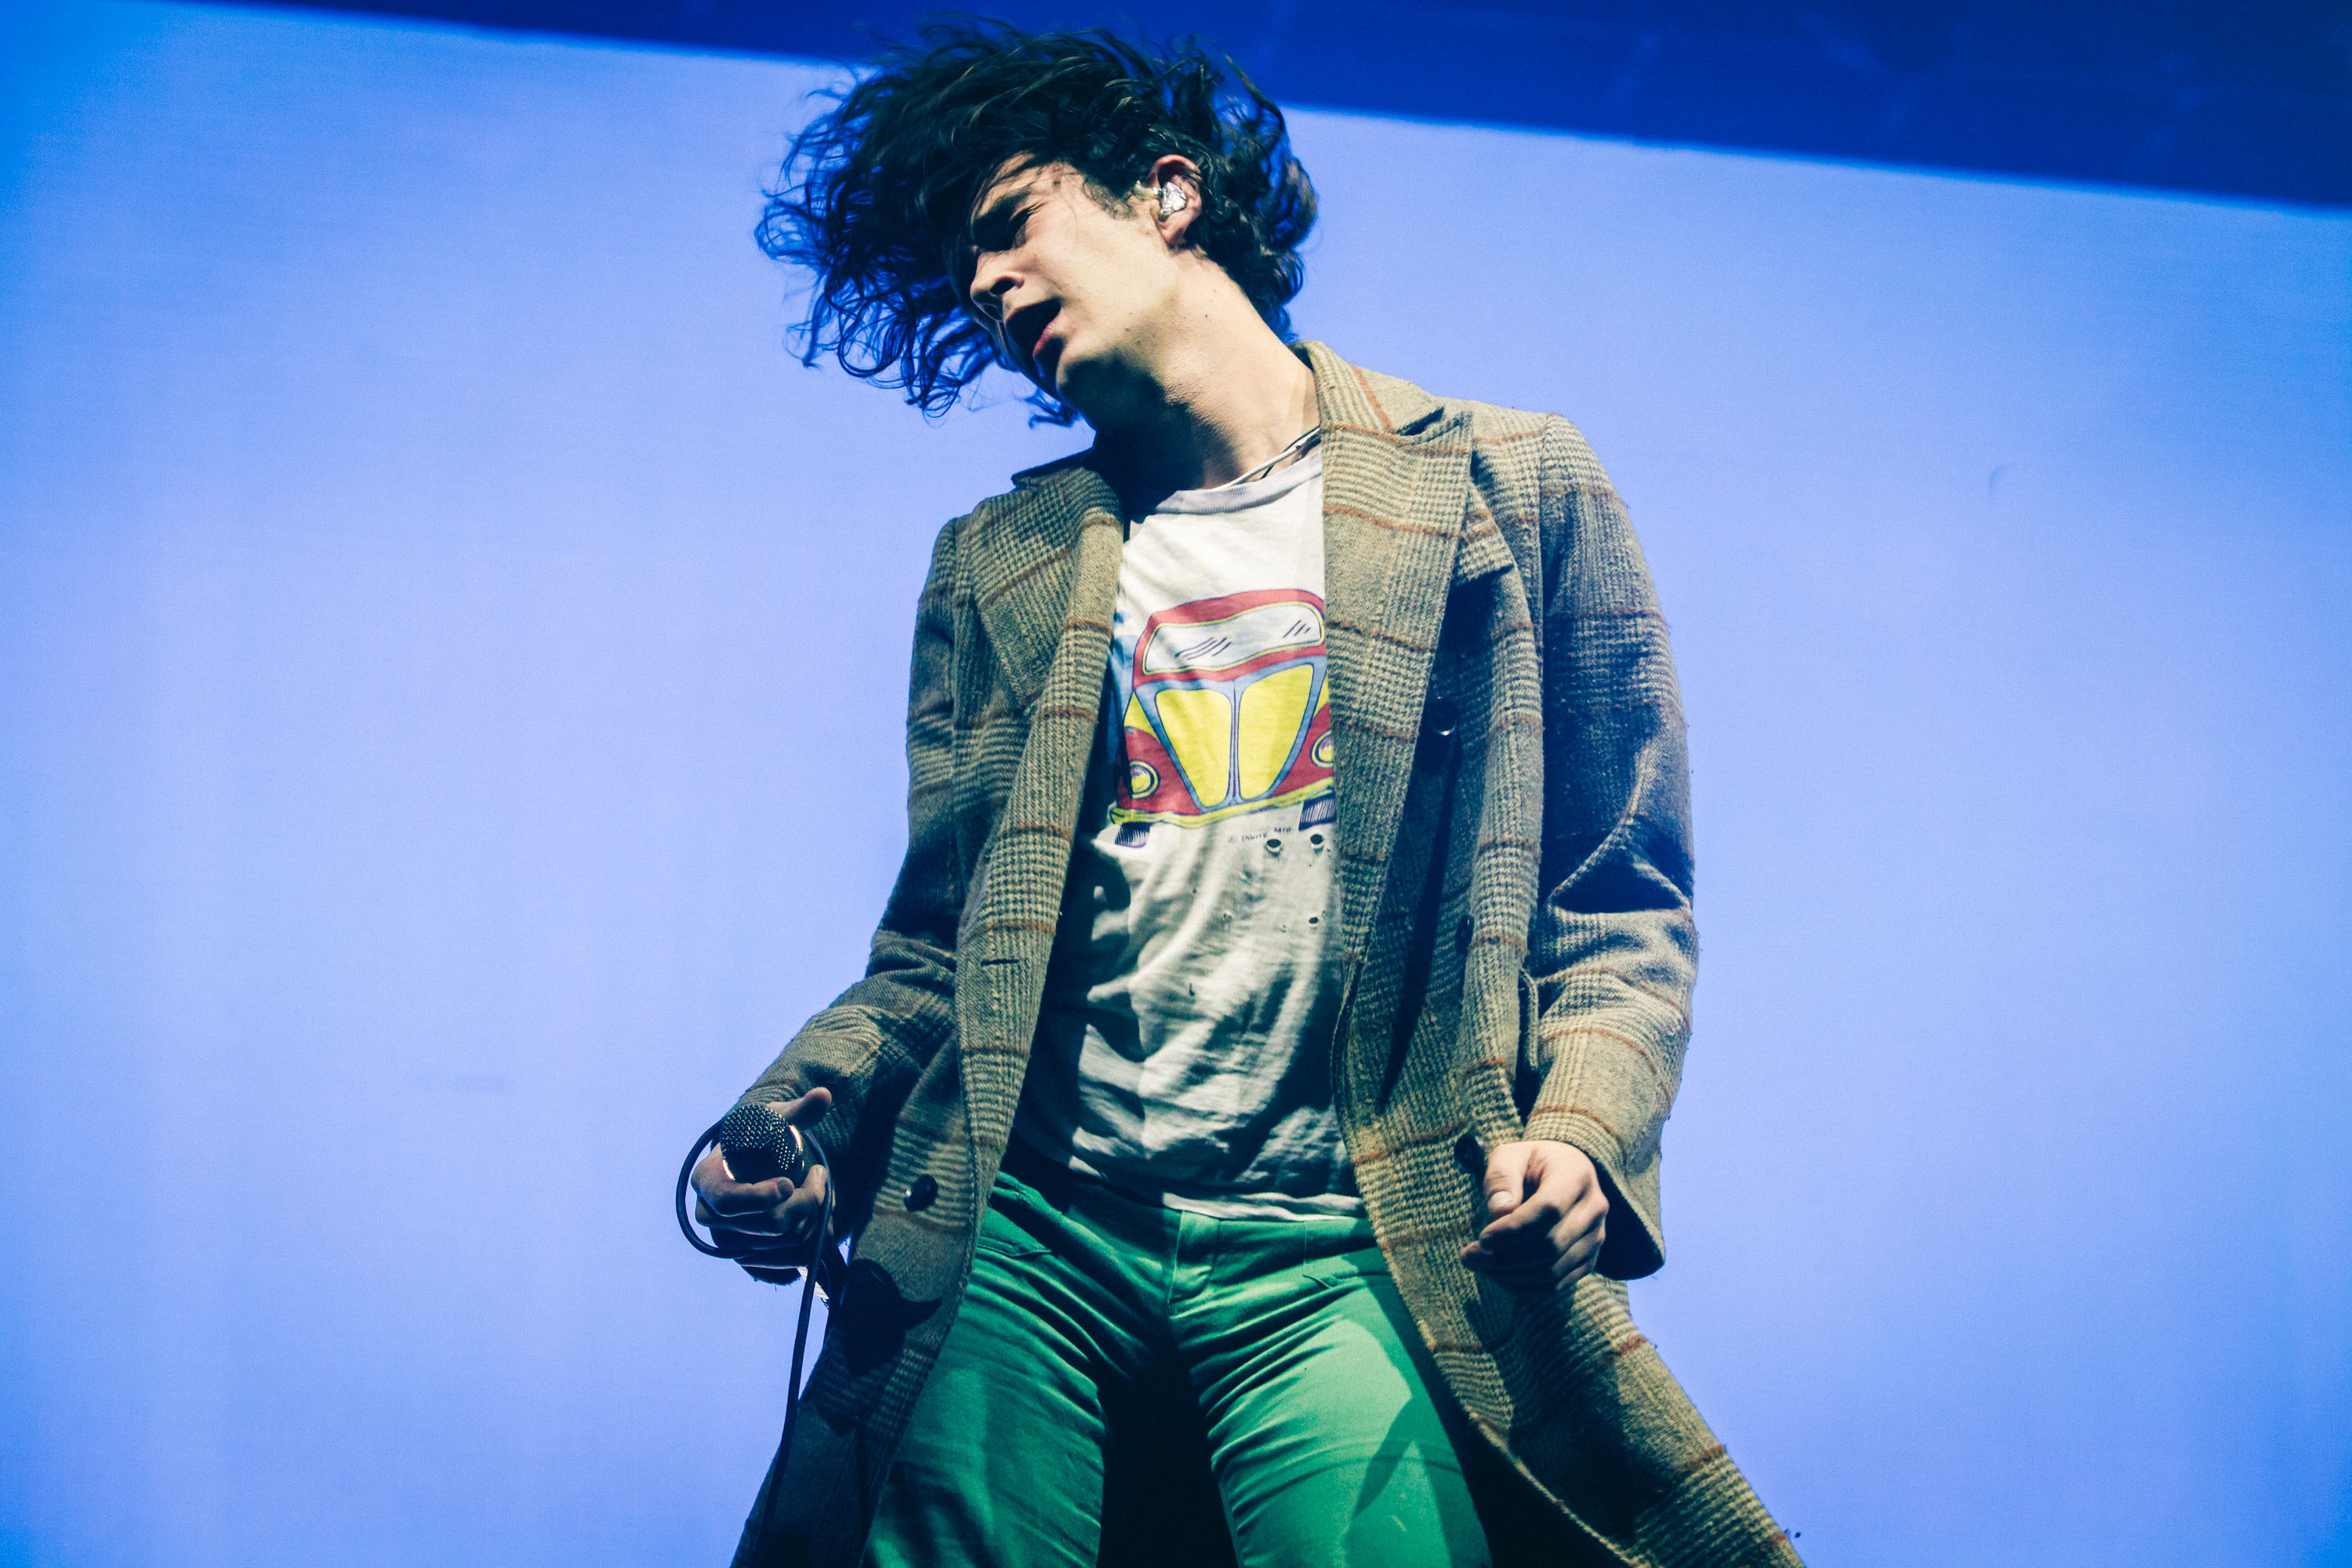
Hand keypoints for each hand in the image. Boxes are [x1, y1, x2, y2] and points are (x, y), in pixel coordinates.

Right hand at [690, 1087, 834, 1284]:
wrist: (752, 1166)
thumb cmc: (761, 1139)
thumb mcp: (774, 1122)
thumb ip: (799, 1111)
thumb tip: (824, 1095)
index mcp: (707, 1181)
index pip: (728, 1202)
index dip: (760, 1197)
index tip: (789, 1183)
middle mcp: (710, 1217)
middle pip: (769, 1225)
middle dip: (806, 1201)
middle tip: (821, 1174)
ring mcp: (729, 1243)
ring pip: (785, 1245)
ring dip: (815, 1219)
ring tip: (821, 1191)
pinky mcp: (748, 1260)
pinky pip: (788, 1266)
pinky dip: (812, 1244)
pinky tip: (819, 1220)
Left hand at [1459, 1139, 1606, 1296]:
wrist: (1565, 1173)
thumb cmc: (1531, 1164)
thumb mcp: (1510, 1156)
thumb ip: (1502, 1177)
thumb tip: (1499, 1213)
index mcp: (1576, 1176)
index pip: (1550, 1209)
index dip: (1513, 1229)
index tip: (1481, 1238)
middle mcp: (1593, 1209)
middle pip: (1551, 1246)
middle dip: (1505, 1257)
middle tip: (1469, 1256)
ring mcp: (1595, 1238)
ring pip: (1553, 1272)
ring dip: (1509, 1276)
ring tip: (1478, 1265)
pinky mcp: (1589, 1260)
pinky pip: (1557, 1286)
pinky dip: (1523, 1287)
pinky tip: (1497, 1276)